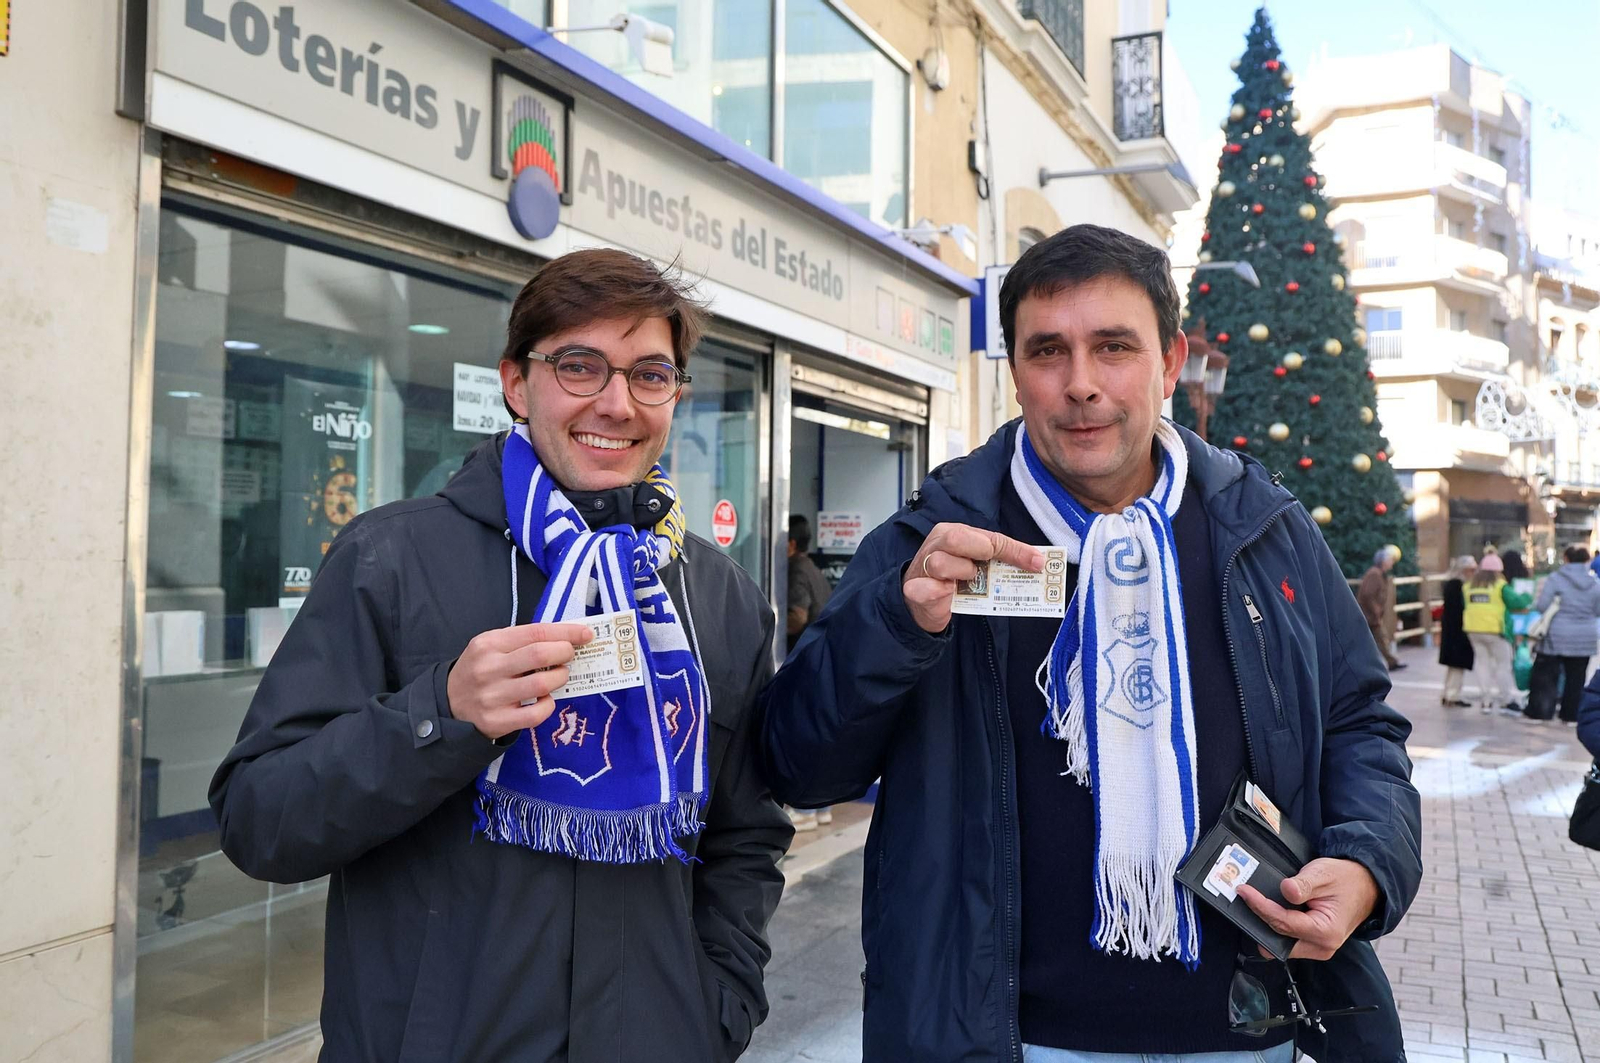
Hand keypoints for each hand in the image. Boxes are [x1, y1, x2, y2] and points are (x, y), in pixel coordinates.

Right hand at [446, 623, 594, 739]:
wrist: (448, 704)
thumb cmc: (480, 670)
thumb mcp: (492, 647)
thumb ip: (524, 641)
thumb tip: (568, 637)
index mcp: (488, 644)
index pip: (535, 632)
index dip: (566, 632)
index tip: (585, 634)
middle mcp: (488, 668)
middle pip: (540, 655)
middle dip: (565, 653)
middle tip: (570, 656)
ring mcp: (491, 697)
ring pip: (541, 684)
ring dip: (560, 678)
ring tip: (559, 676)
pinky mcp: (496, 721)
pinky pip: (536, 714)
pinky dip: (548, 704)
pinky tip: (545, 699)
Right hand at [902, 523, 1044, 633]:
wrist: (924, 603)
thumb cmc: (954, 578)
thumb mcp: (979, 563)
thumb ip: (1003, 558)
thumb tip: (1037, 561)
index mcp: (953, 532)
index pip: (988, 537)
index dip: (1014, 550)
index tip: (1036, 563)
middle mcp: (937, 544)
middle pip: (957, 539)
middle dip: (980, 552)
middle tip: (987, 566)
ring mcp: (924, 566)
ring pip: (941, 563)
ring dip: (960, 574)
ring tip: (964, 582)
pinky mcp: (915, 589)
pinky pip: (924, 589)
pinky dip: (938, 591)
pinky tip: (947, 593)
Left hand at [1237, 857, 1379, 960]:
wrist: (1364, 886)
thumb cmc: (1346, 880)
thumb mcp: (1323, 874)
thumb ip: (1303, 884)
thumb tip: (1286, 891)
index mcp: (1326, 932)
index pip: (1283, 923)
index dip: (1260, 907)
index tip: (1244, 892)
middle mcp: (1322, 947)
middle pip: (1279, 937)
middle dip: (1259, 919)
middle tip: (1243, 896)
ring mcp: (1317, 948)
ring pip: (1281, 942)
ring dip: (1266, 924)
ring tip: (1252, 901)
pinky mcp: (1312, 944)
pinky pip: (1287, 939)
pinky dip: (1276, 924)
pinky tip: (1267, 908)